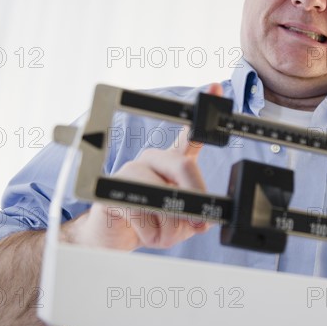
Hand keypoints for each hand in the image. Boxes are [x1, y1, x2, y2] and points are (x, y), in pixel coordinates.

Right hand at [64, 84, 222, 250]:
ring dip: (169, 229)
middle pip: (184, 167)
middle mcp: (151, 159)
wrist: (110, 237)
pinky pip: (143, 212)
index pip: (190, 135)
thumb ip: (195, 212)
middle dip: (197, 202)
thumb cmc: (148, 224)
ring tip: (158, 234)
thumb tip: (206, 215)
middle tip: (198, 224)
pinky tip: (140, 232)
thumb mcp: (180, 220)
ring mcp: (130, 170)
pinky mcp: (111, 188)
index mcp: (169, 163)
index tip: (216, 87)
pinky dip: (149, 234)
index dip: (204, 108)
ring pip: (165, 198)